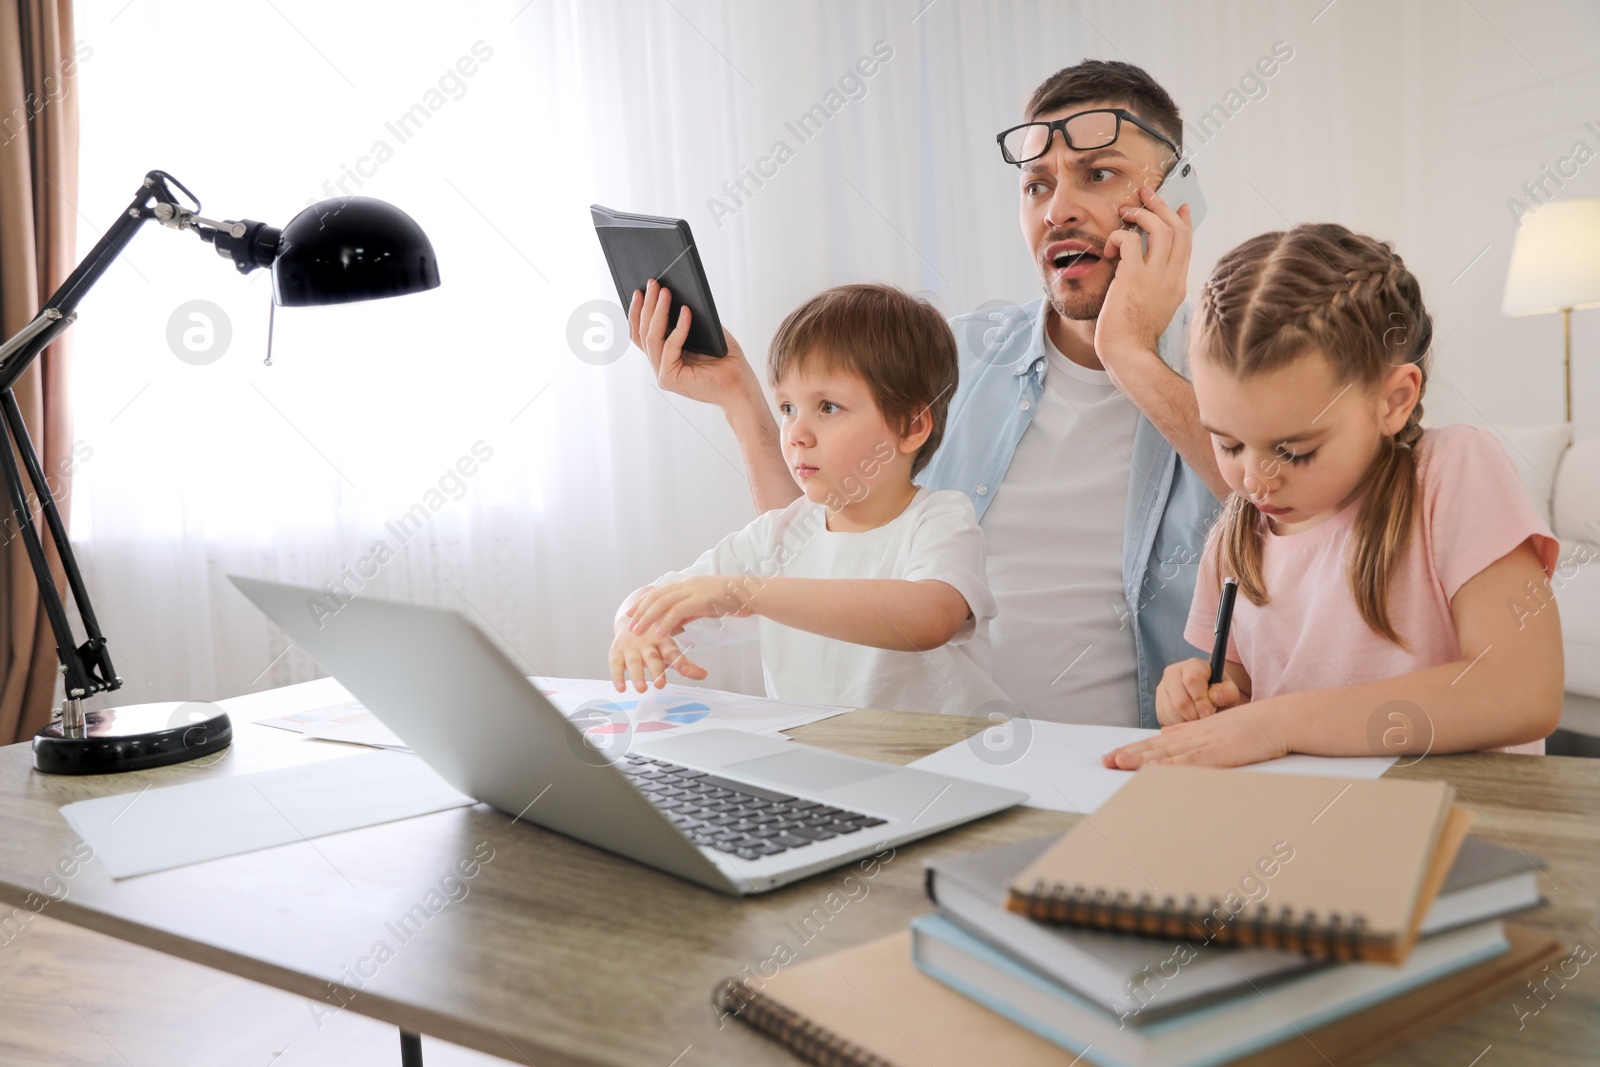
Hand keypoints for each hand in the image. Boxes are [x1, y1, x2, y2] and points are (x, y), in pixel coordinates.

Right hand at [609, 619, 706, 692]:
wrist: (631, 618)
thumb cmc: (653, 638)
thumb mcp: (669, 648)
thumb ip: (685, 664)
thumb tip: (704, 675)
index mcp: (662, 640)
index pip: (673, 652)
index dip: (680, 663)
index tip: (687, 672)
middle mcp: (646, 643)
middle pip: (653, 657)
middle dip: (656, 670)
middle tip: (660, 684)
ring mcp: (631, 647)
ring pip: (634, 662)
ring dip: (638, 675)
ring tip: (642, 689)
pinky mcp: (617, 651)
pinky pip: (615, 664)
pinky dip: (617, 677)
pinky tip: (621, 688)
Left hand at [627, 576, 755, 639]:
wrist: (750, 594)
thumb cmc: (730, 600)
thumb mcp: (704, 605)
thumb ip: (687, 612)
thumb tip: (673, 624)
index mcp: (687, 584)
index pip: (658, 592)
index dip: (642, 602)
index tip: (631, 613)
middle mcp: (687, 584)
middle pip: (656, 596)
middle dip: (640, 611)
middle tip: (629, 625)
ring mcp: (693, 590)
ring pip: (663, 603)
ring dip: (648, 617)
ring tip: (638, 631)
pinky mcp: (700, 599)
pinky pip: (678, 611)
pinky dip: (666, 622)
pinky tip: (659, 634)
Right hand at [630, 279, 760, 410]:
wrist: (741, 387)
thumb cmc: (727, 361)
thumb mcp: (706, 333)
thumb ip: (689, 319)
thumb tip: (679, 294)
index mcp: (664, 358)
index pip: (641, 333)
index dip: (637, 311)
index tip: (640, 290)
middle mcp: (659, 367)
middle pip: (643, 333)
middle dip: (647, 305)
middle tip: (652, 284)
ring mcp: (662, 374)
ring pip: (652, 338)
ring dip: (658, 312)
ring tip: (665, 292)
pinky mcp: (670, 378)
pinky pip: (669, 346)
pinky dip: (678, 327)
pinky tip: (686, 311)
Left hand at [1094, 183, 1190, 386]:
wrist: (1127, 353)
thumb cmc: (1132, 337)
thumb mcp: (1153, 309)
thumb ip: (1153, 288)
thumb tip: (1139, 271)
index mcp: (1178, 284)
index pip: (1187, 245)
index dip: (1183, 222)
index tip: (1179, 207)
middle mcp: (1172, 277)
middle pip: (1178, 229)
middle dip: (1162, 206)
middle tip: (1146, 193)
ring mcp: (1156, 276)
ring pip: (1160, 228)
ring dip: (1142, 213)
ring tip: (1125, 211)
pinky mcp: (1133, 276)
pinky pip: (1129, 240)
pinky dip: (1117, 236)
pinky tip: (1108, 248)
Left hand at [1101, 702, 1291, 769]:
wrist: (1277, 719)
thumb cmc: (1251, 727)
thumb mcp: (1216, 730)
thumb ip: (1191, 736)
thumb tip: (1166, 740)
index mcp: (1193, 732)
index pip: (1157, 743)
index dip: (1134, 749)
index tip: (1113, 756)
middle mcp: (1194, 736)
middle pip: (1155, 747)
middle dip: (1129, 755)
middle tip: (1106, 762)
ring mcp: (1206, 742)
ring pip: (1168, 753)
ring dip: (1142, 759)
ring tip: (1119, 763)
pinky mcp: (1220, 751)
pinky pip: (1192, 760)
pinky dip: (1172, 766)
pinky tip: (1156, 771)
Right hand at [1156, 657, 1243, 724]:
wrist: (1206, 697)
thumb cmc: (1218, 693)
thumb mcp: (1228, 691)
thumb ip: (1227, 692)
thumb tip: (1214, 697)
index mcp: (1193, 665)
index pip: (1192, 680)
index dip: (1201, 700)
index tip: (1209, 713)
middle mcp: (1172, 673)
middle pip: (1180, 700)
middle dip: (1194, 715)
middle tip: (1204, 721)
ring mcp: (1162, 688)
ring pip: (1172, 712)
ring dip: (1187, 722)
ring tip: (1198, 722)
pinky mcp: (1158, 704)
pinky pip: (1165, 719)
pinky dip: (1178, 726)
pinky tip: (1188, 722)